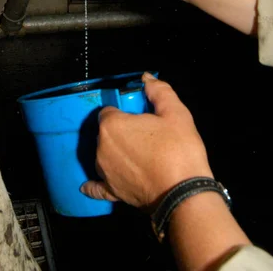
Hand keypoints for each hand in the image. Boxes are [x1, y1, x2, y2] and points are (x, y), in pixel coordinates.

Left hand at [81, 73, 212, 208]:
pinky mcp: (111, 192)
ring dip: (115, 153)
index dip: (125, 112)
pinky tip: (88, 185)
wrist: (184, 193)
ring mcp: (104, 171)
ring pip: (104, 155)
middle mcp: (102, 147)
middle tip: (147, 136)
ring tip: (140, 156)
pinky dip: (94, 185)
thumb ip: (159, 91)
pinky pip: (97, 187)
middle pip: (106, 132)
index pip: (110, 111)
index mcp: (112, 125)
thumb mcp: (175, 113)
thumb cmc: (179, 150)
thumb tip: (146, 78)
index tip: (140, 117)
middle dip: (122, 131)